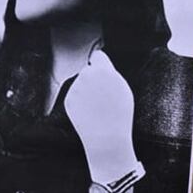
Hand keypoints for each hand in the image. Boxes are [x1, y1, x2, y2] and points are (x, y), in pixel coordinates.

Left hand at [64, 49, 137, 184]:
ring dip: (86, 90)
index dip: (99, 63)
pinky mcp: (68, 99)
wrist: (106, 136)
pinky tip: (89, 112)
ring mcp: (75, 87)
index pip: (97, 56)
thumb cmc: (119, 114)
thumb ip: (111, 75)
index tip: (100, 68)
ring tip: (97, 107)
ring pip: (80, 84)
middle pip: (88, 70)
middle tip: (102, 95)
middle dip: (93, 78)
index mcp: (103, 70)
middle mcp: (87, 76)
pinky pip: (75, 96)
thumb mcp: (123, 89)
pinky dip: (80, 102)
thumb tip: (103, 67)